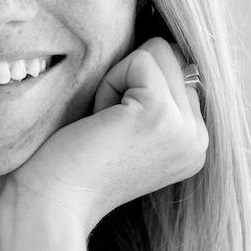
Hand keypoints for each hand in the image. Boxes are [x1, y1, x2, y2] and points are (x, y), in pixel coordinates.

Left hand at [0, 37, 209, 236]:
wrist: (51, 206)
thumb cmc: (72, 166)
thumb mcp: (127, 130)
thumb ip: (154, 96)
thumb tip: (163, 44)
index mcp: (193, 143)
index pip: (178, 72)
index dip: (133, 88)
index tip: (113, 134)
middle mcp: (199, 139)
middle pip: (171, 56)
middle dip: (127, 80)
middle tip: (105, 129)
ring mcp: (185, 129)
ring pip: (157, 52)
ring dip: (117, 81)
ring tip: (103, 126)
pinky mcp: (161, 113)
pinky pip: (138, 59)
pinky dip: (108, 84)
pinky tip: (99, 123)